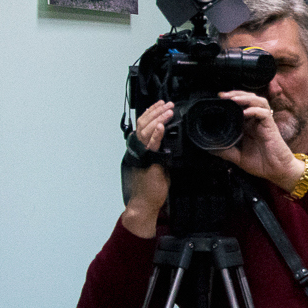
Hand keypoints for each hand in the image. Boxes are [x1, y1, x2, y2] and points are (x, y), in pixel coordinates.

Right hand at [121, 101, 172, 237]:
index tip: (161, 105)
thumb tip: (170, 144)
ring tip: (168, 110)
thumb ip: (161, 153)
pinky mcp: (148, 162)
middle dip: (156, 112)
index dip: (151, 114)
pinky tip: (162, 126)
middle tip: (167, 104)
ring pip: (147, 131)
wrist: (145, 203)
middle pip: (144, 124)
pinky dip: (156, 134)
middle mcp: (138, 149)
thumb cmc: (152, 187)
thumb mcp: (158, 165)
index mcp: (140, 149)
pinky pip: (151, 145)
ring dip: (158, 118)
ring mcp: (142, 155)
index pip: (143, 126)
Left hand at [213, 91, 305, 191]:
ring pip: (258, 101)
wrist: (277, 171)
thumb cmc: (261, 163)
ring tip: (234, 99)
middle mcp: (256, 121)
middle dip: (236, 94)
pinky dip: (254, 110)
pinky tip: (246, 113)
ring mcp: (264, 122)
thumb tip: (210, 148)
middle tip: (223, 95)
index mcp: (248, 125)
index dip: (231, 99)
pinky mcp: (271, 126)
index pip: (241, 105)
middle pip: (249, 98)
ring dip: (246, 98)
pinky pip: (264, 113)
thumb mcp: (238, 157)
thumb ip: (226, 151)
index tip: (218, 98)